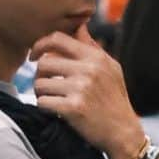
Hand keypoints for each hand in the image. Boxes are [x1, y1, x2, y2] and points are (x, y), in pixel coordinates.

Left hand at [31, 25, 144, 158]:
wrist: (123, 132)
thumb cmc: (115, 99)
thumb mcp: (110, 68)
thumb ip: (92, 47)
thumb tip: (79, 26)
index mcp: (95, 57)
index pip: (58, 39)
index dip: (40, 44)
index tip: (34, 55)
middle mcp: (88, 70)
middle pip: (44, 62)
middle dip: (39, 74)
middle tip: (45, 84)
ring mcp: (80, 89)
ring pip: (40, 83)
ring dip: (41, 92)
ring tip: (51, 98)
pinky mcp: (73, 108)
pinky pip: (43, 102)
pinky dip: (44, 106)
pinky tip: (54, 109)